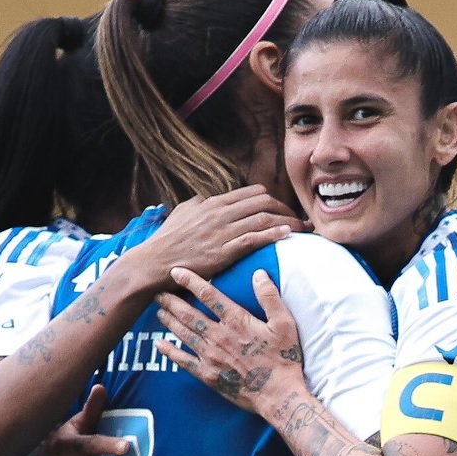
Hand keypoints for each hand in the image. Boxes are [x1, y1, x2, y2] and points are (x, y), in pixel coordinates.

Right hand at [127, 185, 305, 290]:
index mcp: (214, 203)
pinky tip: (287, 235)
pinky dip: (273, 234)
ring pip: (264, 219)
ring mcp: (222, 231)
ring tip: (302, 229)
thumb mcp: (182, 212)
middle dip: (286, 210)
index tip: (283, 211)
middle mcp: (221, 213)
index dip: (273, 200)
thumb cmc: (167, 240)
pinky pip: (254, 238)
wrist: (154, 262)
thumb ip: (198, 203)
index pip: (253, 193)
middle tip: (297, 221)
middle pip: (264, 202)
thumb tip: (208, 198)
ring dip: (287, 222)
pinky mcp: (223, 250)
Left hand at [154, 267, 304, 416]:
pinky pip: (183, 361)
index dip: (190, 281)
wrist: (278, 394)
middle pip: (189, 314)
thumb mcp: (284, 323)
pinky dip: (170, 352)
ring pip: (184, 334)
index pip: (208, 295)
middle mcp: (219, 336)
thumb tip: (259, 273)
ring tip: (158, 311)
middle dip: (171, 301)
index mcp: (236, 321)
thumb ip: (270, 297)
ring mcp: (211, 356)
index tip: (176, 272)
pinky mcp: (208, 374)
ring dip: (169, 321)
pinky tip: (159, 344)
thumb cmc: (284, 358)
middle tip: (158, 292)